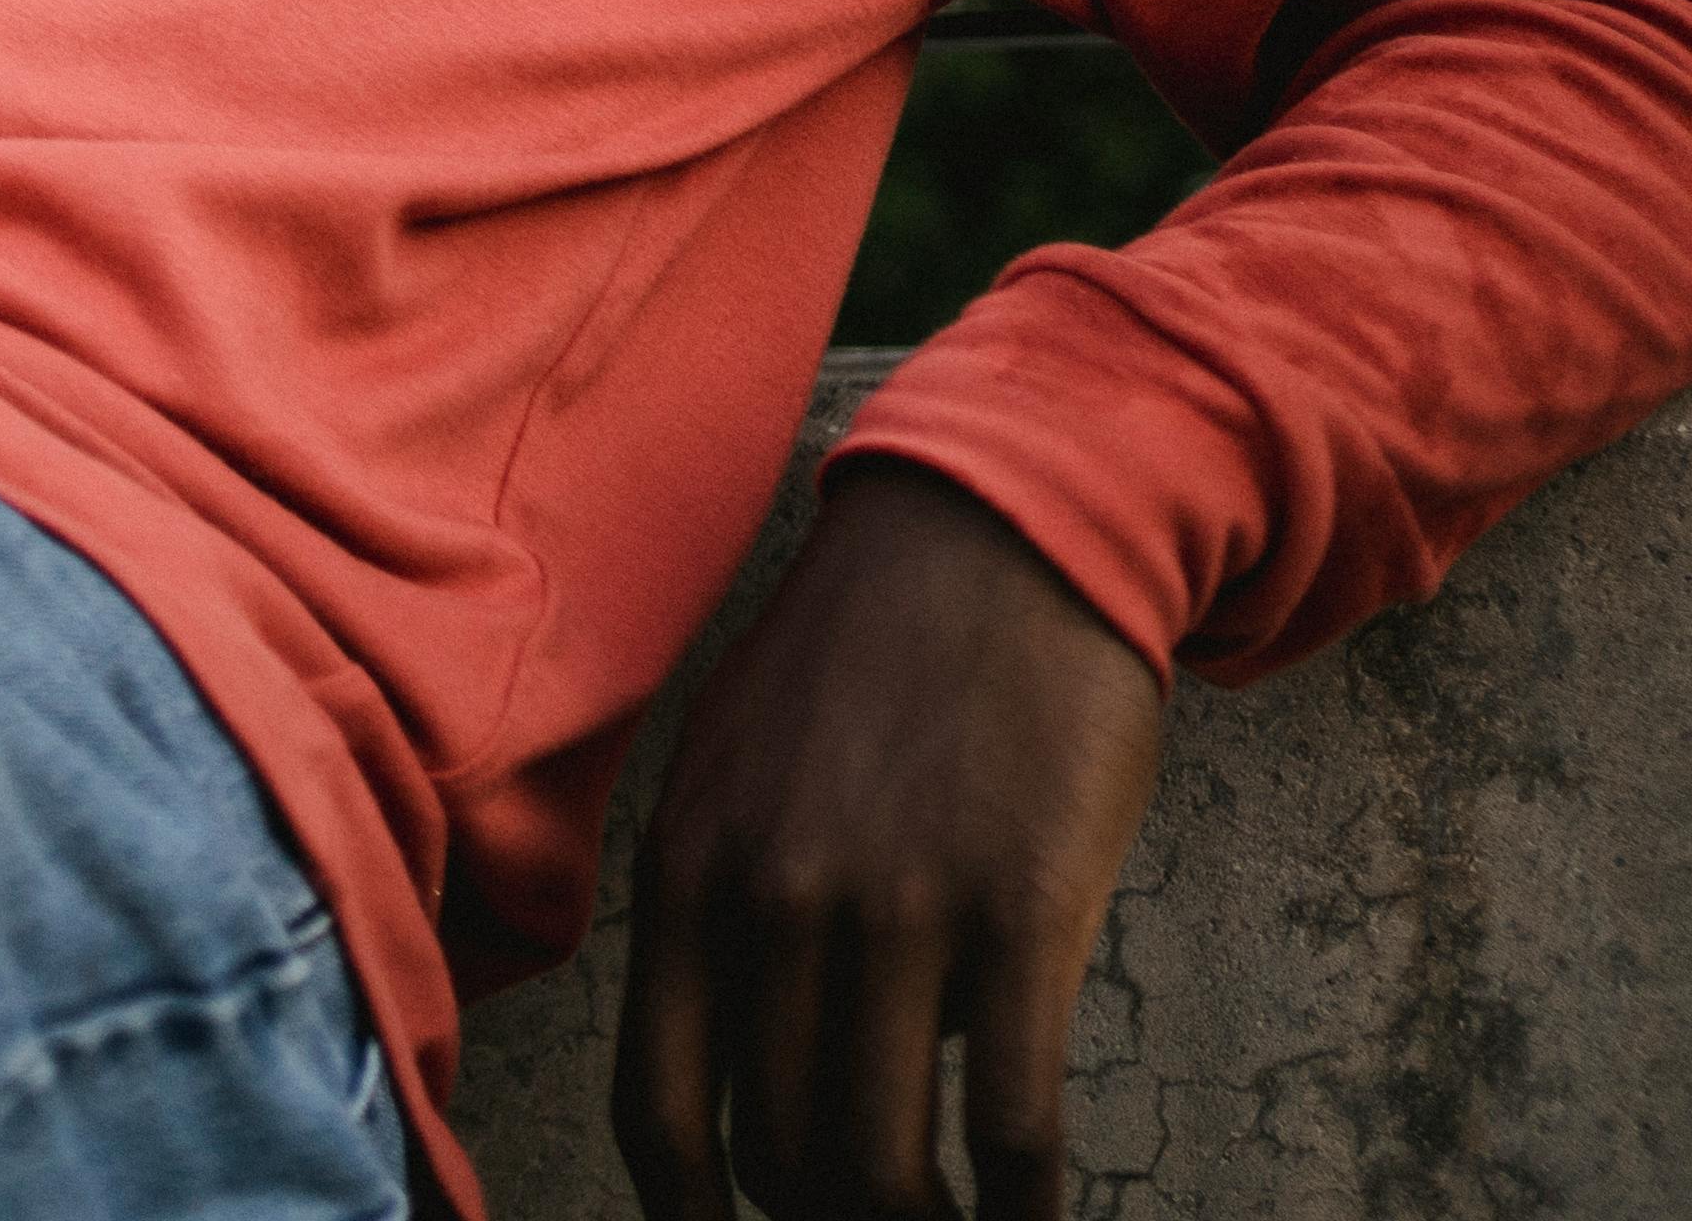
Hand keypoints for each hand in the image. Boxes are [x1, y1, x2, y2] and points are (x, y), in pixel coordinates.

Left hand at [615, 460, 1166, 1220]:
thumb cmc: (866, 659)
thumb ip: (718, 900)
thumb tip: (726, 1045)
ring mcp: (898, 909)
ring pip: (885, 1160)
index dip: (689, 1212)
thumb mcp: (732, 764)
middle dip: (826, 1215)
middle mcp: (775, 900)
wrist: (996, 539)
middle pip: (780, 1150)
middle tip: (874, 1214)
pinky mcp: (1023, 911)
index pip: (655, 1105)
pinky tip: (1036, 1209)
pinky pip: (1015, 1117)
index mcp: (688, 870)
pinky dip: (1025, 1198)